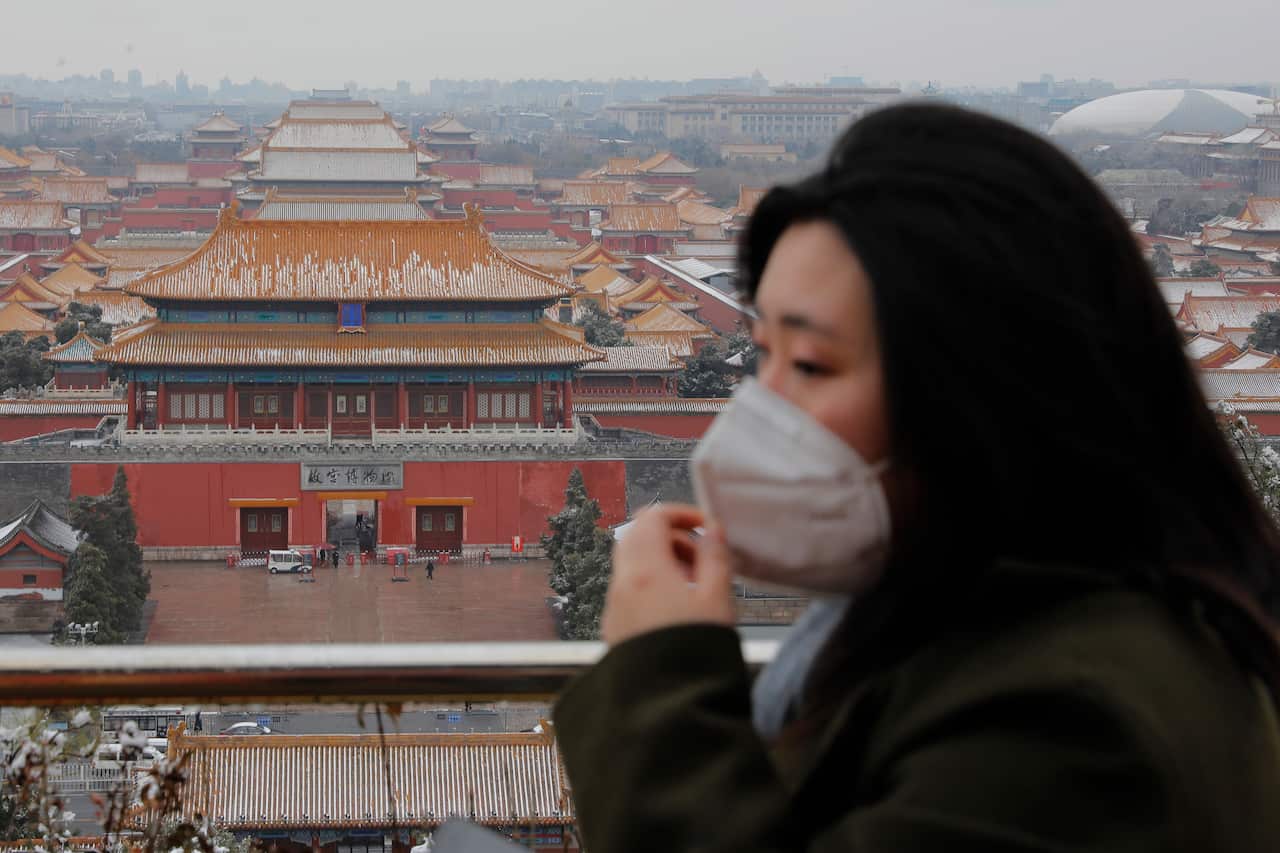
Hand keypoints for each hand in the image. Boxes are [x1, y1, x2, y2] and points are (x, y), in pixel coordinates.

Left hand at [601, 503, 735, 645]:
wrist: (667, 703)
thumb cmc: (695, 650)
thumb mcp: (718, 598)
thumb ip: (715, 556)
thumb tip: (712, 530)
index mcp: (646, 569)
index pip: (653, 517)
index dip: (681, 513)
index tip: (704, 525)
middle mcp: (622, 583)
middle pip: (638, 537)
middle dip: (671, 538)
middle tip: (700, 557)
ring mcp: (613, 606)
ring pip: (632, 564)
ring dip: (661, 562)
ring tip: (693, 587)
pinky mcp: (614, 627)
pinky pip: (628, 590)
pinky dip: (649, 585)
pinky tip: (676, 609)